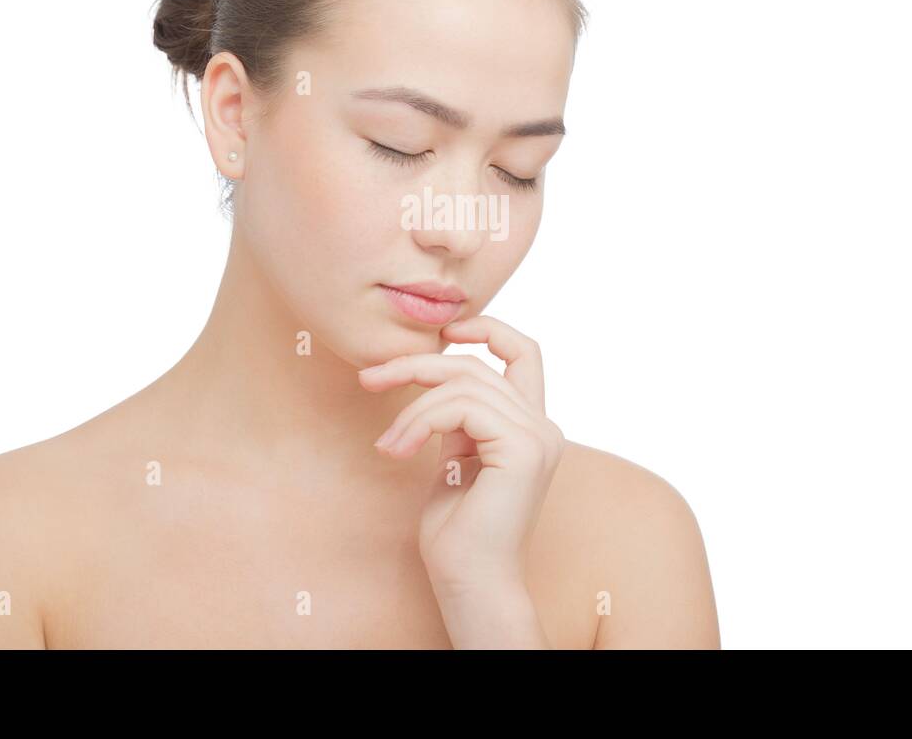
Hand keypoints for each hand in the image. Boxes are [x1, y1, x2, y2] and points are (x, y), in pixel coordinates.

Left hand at [358, 315, 563, 597]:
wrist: (469, 582)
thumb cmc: (457, 534)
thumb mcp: (453, 459)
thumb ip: (456, 420)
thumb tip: (432, 385)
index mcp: (530, 427)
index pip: (524, 354)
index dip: (487, 329)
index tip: (444, 331)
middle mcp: (542, 427)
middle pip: (476, 364)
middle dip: (416, 365)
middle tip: (369, 379)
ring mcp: (538, 436)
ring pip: (463, 383)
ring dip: (412, 408)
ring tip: (389, 444)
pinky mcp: (523, 448)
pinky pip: (461, 407)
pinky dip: (420, 421)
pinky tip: (399, 450)